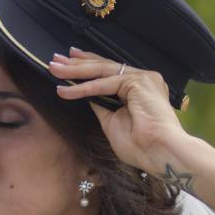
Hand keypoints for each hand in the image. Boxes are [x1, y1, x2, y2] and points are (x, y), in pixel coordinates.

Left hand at [49, 48, 189, 173]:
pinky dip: (84, 87)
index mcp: (139, 88)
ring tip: (54, 69)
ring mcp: (143, 78)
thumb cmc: (142, 146)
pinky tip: (66, 90)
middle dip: (76, 64)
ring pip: (102, 70)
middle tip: (55, 60)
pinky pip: (104, 84)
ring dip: (75, 71)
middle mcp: (143, 79)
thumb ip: (101, 106)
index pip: (109, 71)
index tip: (68, 61)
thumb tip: (86, 96)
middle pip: (103, 66)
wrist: (160, 154)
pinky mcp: (139, 82)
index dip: (87, 65)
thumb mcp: (112, 122)